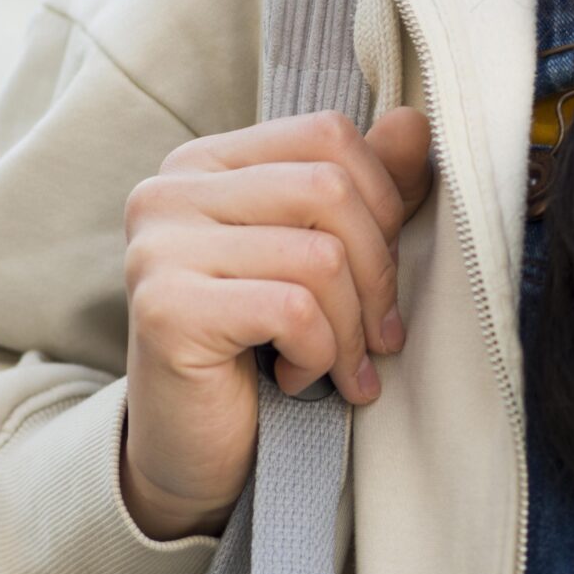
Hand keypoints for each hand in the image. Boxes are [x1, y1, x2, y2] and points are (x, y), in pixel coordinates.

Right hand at [121, 108, 434, 540]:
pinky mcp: (166, 309)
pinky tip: (294, 379)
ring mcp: (159, 247)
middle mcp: (170, 191)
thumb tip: (414, 122)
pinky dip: (318, 355)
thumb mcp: (324, 256)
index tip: (385, 272)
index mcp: (207, 162)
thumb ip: (364, 187)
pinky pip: (294, 310)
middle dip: (378, 272)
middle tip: (378, 334)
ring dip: (351, 328)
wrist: (193, 451)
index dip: (384, 201)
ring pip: (321, 256)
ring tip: (339, 366)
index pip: (329, 136)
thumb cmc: (263, 348)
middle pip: (330, 189)